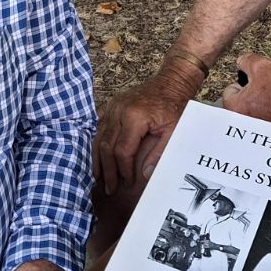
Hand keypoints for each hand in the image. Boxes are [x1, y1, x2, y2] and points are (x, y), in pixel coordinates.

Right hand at [95, 64, 202, 194]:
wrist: (171, 83)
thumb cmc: (174, 106)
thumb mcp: (174, 130)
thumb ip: (159, 153)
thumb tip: (145, 175)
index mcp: (134, 117)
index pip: (122, 151)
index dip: (123, 170)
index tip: (126, 184)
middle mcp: (118, 111)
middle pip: (106, 147)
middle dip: (107, 170)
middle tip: (109, 188)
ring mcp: (112, 107)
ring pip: (98, 137)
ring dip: (97, 159)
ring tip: (98, 177)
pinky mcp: (111, 105)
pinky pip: (99, 126)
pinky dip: (96, 143)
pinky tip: (96, 156)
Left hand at [221, 52, 270, 133]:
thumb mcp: (262, 66)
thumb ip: (246, 60)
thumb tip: (242, 62)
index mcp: (235, 108)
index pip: (229, 88)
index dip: (244, 78)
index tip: (257, 79)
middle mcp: (242, 122)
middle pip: (242, 98)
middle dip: (253, 90)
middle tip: (268, 86)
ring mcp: (256, 129)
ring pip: (254, 106)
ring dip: (263, 99)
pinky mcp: (269, 131)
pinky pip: (266, 115)